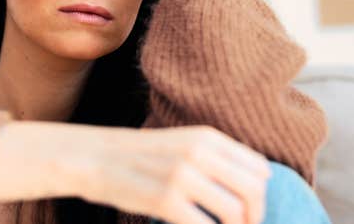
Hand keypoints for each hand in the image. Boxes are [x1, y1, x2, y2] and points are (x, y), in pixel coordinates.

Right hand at [83, 125, 270, 223]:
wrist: (94, 158)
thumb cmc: (138, 156)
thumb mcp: (180, 144)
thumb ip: (214, 158)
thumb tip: (254, 184)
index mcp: (206, 137)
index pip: (259, 168)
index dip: (260, 194)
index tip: (247, 210)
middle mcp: (198, 152)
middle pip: (254, 191)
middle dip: (255, 217)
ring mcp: (182, 176)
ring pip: (235, 211)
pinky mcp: (165, 200)